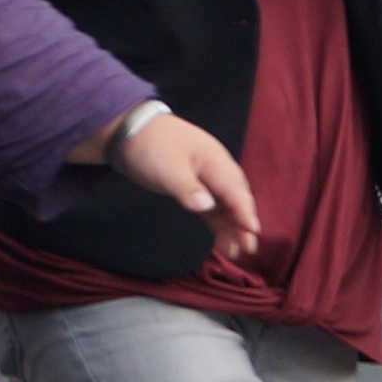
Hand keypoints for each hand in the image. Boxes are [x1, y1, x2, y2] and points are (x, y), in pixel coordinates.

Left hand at [107, 108, 261, 258]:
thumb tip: (207, 206)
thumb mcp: (168, 168)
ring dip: (232, 227)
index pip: (235, 190)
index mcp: (215, 161)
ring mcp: (206, 178)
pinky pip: (212, 207)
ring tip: (237, 251)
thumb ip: (188, 188)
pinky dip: (218, 223)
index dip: (245, 211)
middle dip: (243, 223)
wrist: (128, 130)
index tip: (253, 232)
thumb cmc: (151, 145)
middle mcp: (216, 169)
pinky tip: (222, 240)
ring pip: (225, 205)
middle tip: (248, 248)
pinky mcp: (194, 186)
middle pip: (236, 199)